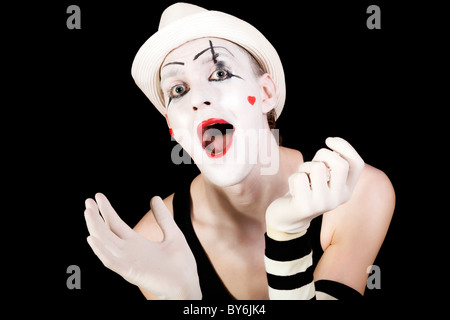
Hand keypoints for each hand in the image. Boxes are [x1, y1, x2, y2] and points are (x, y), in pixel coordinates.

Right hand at [84, 193, 201, 299]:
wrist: (188, 284)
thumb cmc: (181, 264)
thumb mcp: (173, 233)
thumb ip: (163, 217)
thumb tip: (155, 198)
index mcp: (136, 243)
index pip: (116, 224)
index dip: (106, 211)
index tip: (98, 196)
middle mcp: (128, 252)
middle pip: (106, 232)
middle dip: (96, 217)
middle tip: (87, 201)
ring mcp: (128, 262)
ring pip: (105, 244)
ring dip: (95, 229)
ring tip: (88, 213)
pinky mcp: (130, 272)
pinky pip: (111, 261)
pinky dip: (100, 250)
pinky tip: (92, 239)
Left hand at [266, 137, 364, 232]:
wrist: (288, 218)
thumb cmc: (306, 190)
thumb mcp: (322, 177)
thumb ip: (331, 163)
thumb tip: (333, 143)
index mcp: (347, 190)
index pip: (357, 164)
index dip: (345, 147)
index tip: (329, 140)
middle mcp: (339, 198)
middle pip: (340, 164)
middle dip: (323, 154)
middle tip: (312, 162)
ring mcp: (323, 203)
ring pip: (317, 167)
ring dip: (305, 167)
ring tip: (302, 178)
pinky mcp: (305, 206)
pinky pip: (299, 177)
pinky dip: (293, 178)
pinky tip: (293, 190)